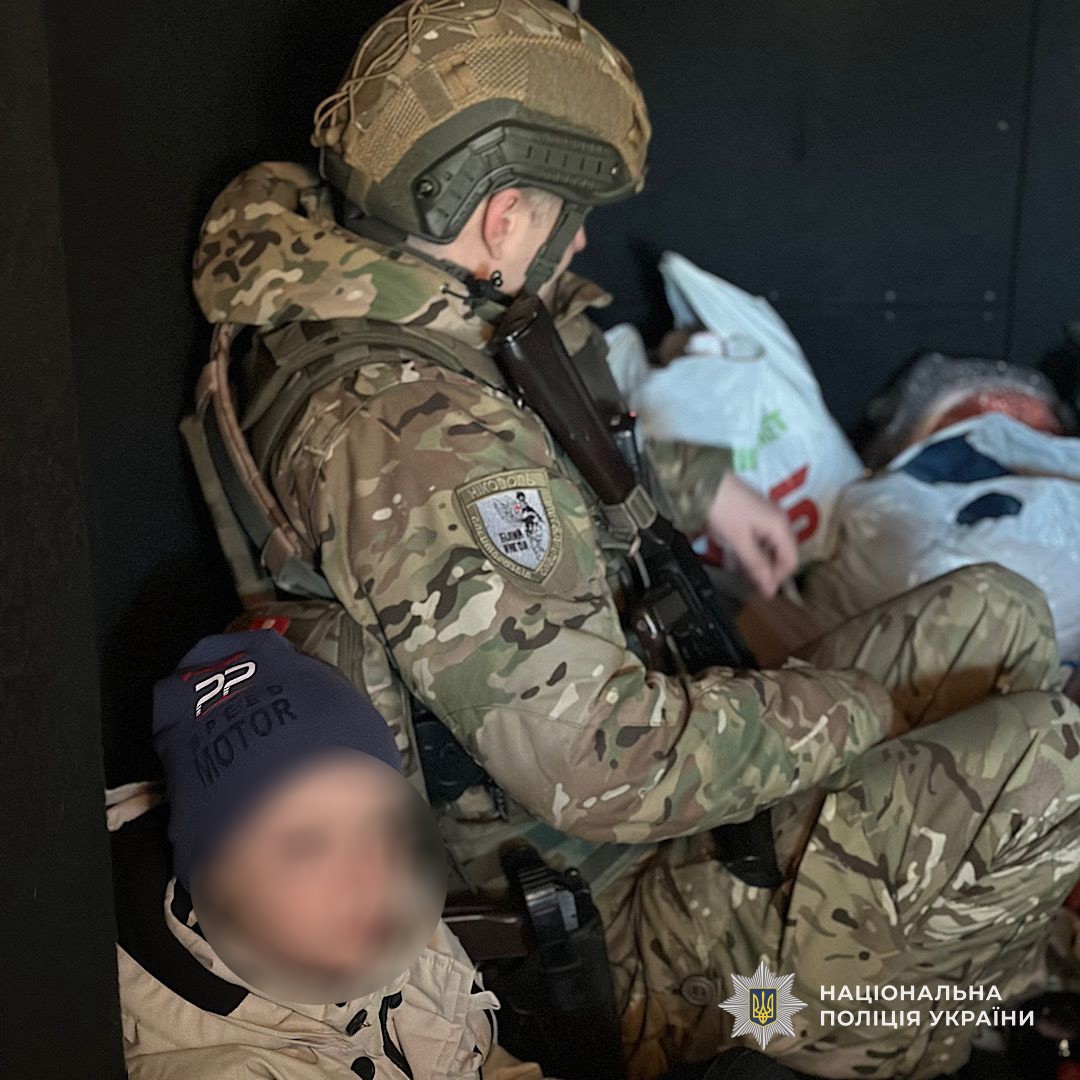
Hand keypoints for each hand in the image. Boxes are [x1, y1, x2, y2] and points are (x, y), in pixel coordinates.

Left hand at [705, 473, 797, 597]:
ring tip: (742, 569)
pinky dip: (753, 549)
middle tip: (750, 581)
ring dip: (759, 560)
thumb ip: (756, 566)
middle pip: (783, 553)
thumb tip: (770, 590)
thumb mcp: (739, 541)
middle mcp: (779, 520)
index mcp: (780, 526)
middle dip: (769, 569)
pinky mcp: (756, 514)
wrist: (706, 481)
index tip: (761, 589)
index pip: (791, 560)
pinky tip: (738, 555)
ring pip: (771, 546)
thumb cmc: (724, 509)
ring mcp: (768, 516)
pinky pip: (761, 537)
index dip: (778, 577)